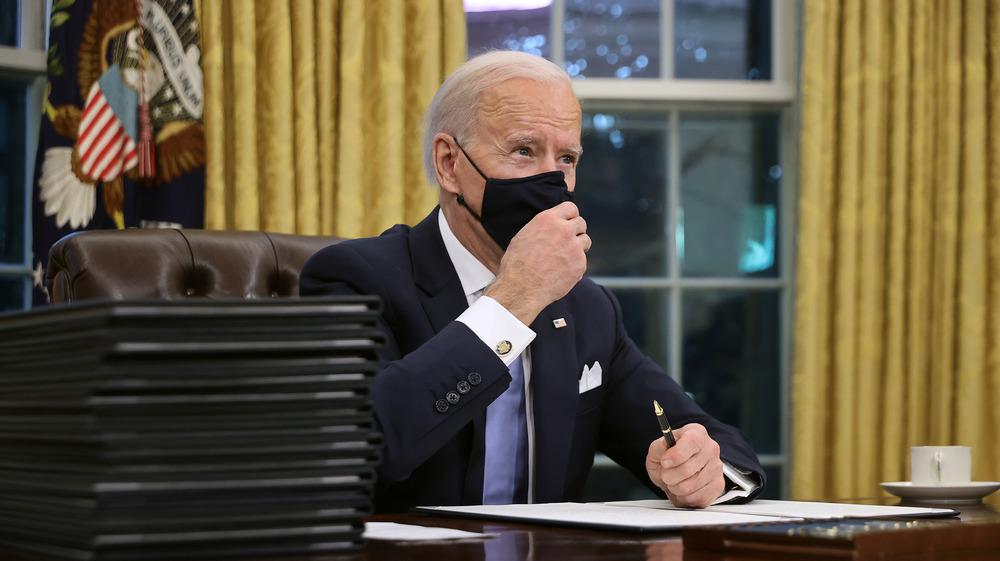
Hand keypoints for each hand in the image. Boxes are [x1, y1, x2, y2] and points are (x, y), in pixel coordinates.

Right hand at [484, 201, 589, 324]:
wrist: (522, 288)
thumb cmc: (517, 264)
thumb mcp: (524, 236)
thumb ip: (543, 228)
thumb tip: (551, 227)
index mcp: (548, 219)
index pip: (571, 208)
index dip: (571, 215)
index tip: (569, 222)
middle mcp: (564, 230)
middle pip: (581, 223)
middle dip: (576, 230)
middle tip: (568, 241)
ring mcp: (574, 247)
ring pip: (586, 240)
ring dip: (579, 246)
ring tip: (565, 256)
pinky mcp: (580, 263)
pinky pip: (582, 260)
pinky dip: (575, 264)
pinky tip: (562, 270)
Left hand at [645, 423, 724, 508]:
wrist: (677, 470)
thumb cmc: (668, 457)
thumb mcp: (657, 449)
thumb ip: (659, 446)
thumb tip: (666, 444)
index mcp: (697, 433)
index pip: (692, 442)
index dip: (677, 455)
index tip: (664, 462)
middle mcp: (711, 449)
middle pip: (687, 469)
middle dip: (668, 476)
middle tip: (665, 474)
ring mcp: (717, 468)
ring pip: (690, 487)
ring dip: (675, 488)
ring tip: (674, 482)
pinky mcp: (718, 486)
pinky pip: (696, 499)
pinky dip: (683, 498)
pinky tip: (683, 490)